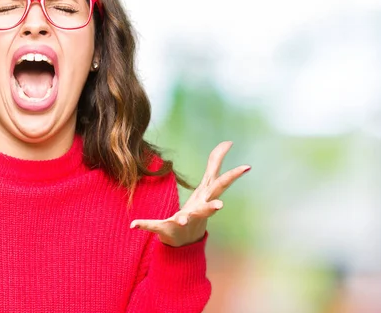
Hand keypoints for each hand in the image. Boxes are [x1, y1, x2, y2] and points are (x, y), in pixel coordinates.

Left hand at [130, 141, 249, 246]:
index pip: (221, 184)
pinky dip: (144, 224)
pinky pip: (154, 225)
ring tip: (182, 220)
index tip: (246, 167)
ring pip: (185, 220)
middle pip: (207, 206)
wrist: (185, 239)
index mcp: (206, 198)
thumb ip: (215, 162)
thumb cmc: (198, 207)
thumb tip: (228, 141)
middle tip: (220, 207)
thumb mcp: (207, 183)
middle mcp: (198, 210)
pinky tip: (133, 224)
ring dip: (184, 219)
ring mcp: (184, 220)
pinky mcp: (167, 227)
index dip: (233, 175)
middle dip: (213, 206)